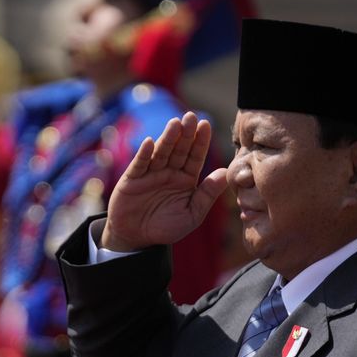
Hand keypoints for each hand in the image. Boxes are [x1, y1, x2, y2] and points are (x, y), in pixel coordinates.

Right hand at [101, 112, 227, 251]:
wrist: (136, 239)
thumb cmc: (166, 228)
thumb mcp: (192, 215)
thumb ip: (207, 195)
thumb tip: (224, 173)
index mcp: (186, 179)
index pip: (195, 157)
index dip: (200, 141)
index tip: (206, 125)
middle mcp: (169, 172)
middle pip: (179, 149)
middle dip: (185, 134)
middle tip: (191, 117)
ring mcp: (150, 174)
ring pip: (161, 152)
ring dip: (167, 138)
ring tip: (174, 124)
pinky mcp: (132, 179)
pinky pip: (140, 164)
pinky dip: (144, 153)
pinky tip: (150, 142)